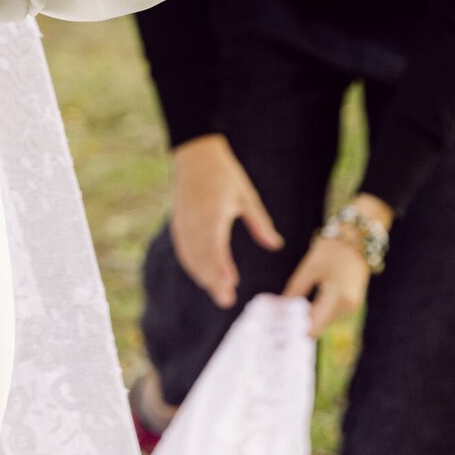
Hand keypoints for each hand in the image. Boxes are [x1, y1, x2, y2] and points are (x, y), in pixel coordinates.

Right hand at [170, 134, 284, 307]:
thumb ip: (259, 223)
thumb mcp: (246, 196)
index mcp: (212, 211)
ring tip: (218, 292)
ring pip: (190, 255)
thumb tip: (277, 245)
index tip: (231, 284)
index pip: (215, 245)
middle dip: (213, 279)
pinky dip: (192, 264)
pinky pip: (183, 248)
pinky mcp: (177, 222)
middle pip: (201, 255)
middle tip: (227, 300)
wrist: (195, 154)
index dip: (221, 266)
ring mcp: (183, 221)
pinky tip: (203, 276)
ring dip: (202, 275)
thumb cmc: (224, 174)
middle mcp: (195, 219)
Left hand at [283, 235, 368, 337]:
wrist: (357, 240)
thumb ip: (296, 288)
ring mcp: (352, 306)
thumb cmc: (331, 250)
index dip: (299, 330)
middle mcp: (348, 305)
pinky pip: (333, 314)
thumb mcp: (310, 266)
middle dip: (303, 324)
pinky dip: (320, 313)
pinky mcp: (352, 303)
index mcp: (337, 296)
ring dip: (311, 319)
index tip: (281, 333)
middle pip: (321, 324)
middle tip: (281, 326)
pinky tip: (306, 309)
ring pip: (327, 320)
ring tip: (291, 316)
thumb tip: (282, 307)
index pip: (316, 325)